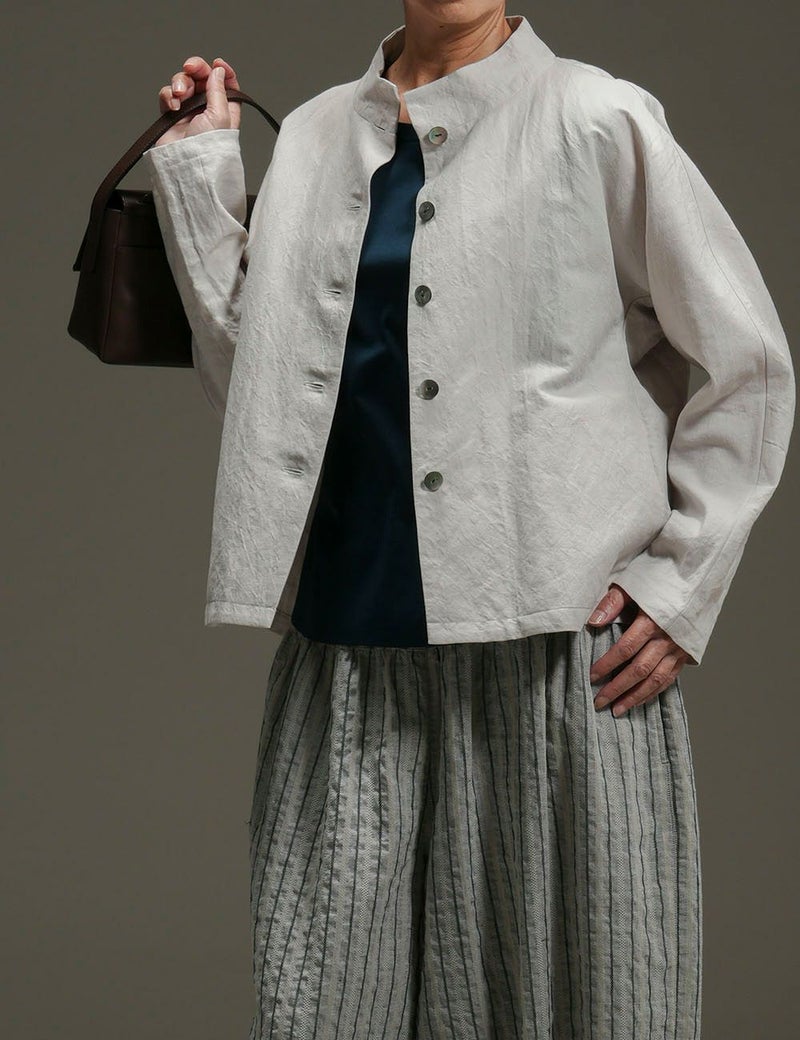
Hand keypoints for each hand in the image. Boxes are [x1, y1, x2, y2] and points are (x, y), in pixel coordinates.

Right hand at [155, 55, 241, 145]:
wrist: (185, 164)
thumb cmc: (207, 148)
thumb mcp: (220, 116)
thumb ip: (219, 90)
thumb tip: (218, 71)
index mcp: (225, 109)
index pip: (226, 83)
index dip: (222, 70)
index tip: (217, 64)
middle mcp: (207, 108)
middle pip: (202, 77)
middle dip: (195, 69)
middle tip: (190, 68)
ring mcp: (188, 110)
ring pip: (183, 82)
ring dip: (180, 83)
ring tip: (179, 95)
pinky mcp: (171, 114)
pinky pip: (168, 94)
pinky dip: (168, 95)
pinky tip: (172, 105)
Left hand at [585, 583, 693, 716]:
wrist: (699, 575)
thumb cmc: (661, 577)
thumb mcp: (634, 583)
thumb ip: (613, 602)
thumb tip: (593, 622)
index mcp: (653, 620)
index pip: (626, 649)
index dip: (608, 664)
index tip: (592, 677)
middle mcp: (668, 638)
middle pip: (640, 669)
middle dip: (618, 688)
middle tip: (599, 701)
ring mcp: (679, 647)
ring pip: (657, 679)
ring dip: (636, 696)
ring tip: (618, 710)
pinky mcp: (686, 652)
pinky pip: (670, 677)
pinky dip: (654, 691)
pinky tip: (640, 700)